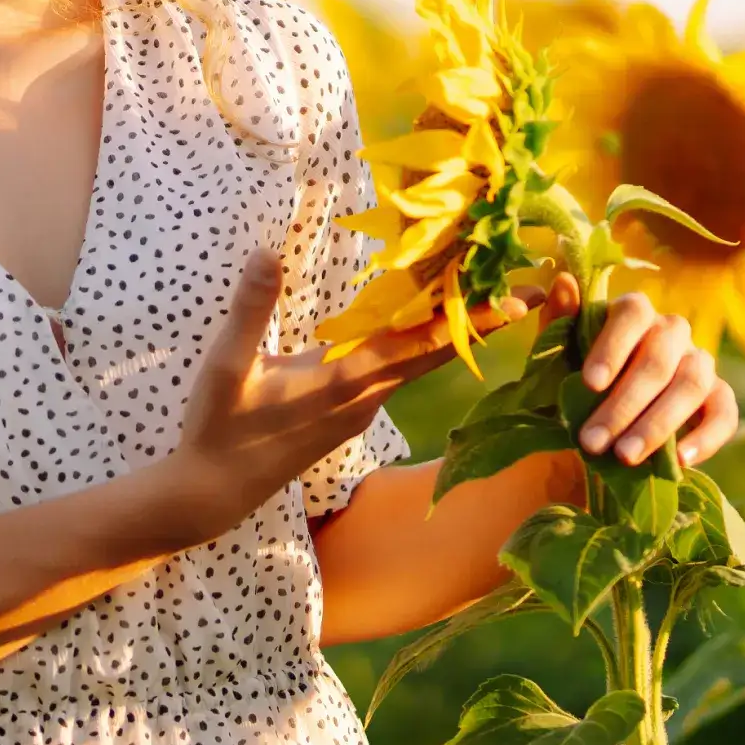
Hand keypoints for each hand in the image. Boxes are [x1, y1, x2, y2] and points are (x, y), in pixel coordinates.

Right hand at [161, 250, 541, 545]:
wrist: (214, 492)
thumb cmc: (219, 428)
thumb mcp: (226, 365)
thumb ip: (252, 308)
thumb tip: (266, 252)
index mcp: (344, 379)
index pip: (419, 343)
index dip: (467, 319)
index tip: (514, 298)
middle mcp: (364, 395)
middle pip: (434, 353)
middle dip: (480, 323)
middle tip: (530, 295)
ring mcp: (359, 408)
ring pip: (416, 363)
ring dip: (449, 331)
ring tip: (483, 296)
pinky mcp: (348, 414)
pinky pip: (394, 372)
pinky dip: (416, 346)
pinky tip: (418, 326)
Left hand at [541, 278, 738, 469]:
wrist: (603, 423)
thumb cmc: (576, 381)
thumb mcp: (558, 355)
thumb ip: (559, 321)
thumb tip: (563, 282)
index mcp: (633, 313)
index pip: (633, 313)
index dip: (613, 347)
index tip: (589, 384)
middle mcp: (671, 332)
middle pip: (659, 358)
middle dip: (624, 404)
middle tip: (592, 441)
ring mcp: (699, 362)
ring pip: (692, 384)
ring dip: (657, 424)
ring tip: (624, 456)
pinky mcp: (718, 397)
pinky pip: (724, 413)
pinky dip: (706, 437)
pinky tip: (678, 460)